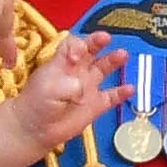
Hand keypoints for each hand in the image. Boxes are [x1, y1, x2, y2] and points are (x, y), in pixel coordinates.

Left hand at [12, 34, 126, 152]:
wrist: (36, 129)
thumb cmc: (38, 104)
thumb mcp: (49, 89)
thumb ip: (68, 85)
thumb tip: (83, 88)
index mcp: (62, 63)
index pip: (73, 45)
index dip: (78, 45)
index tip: (80, 52)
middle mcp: (77, 71)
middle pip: (90, 51)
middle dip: (98, 43)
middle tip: (106, 38)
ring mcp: (87, 87)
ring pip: (104, 69)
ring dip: (113, 61)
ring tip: (123, 55)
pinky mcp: (95, 105)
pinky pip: (112, 97)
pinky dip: (122, 93)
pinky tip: (130, 89)